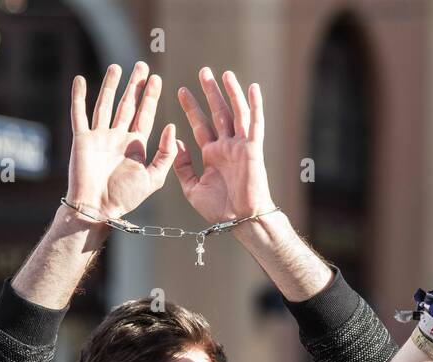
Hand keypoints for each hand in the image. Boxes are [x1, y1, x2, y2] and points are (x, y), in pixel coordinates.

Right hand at [67, 63, 176, 220]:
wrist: (98, 208)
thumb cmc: (125, 197)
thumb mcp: (154, 178)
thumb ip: (166, 154)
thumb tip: (171, 126)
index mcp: (135, 146)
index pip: (145, 115)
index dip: (151, 97)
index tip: (157, 79)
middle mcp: (118, 138)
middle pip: (127, 105)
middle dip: (135, 86)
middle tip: (142, 65)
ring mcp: (99, 137)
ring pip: (105, 104)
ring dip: (110, 86)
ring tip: (117, 67)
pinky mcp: (82, 139)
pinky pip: (79, 114)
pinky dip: (78, 97)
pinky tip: (80, 79)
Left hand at [174, 67, 274, 223]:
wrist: (241, 220)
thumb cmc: (219, 209)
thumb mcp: (192, 188)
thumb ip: (183, 166)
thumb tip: (177, 142)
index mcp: (212, 154)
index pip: (200, 125)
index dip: (191, 107)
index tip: (181, 90)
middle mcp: (227, 146)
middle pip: (218, 112)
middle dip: (210, 92)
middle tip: (203, 71)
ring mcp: (241, 146)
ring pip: (236, 113)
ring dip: (230, 93)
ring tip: (224, 74)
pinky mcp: (253, 148)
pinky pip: (255, 123)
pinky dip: (255, 105)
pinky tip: (252, 88)